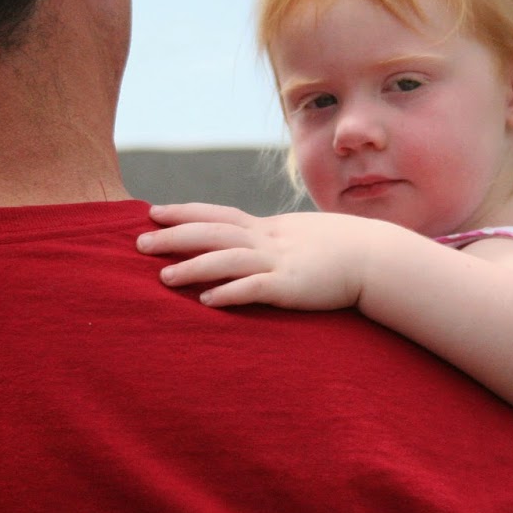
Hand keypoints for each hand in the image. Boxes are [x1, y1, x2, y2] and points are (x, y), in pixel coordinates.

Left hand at [136, 203, 380, 309]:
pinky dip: (229, 293)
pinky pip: (254, 289)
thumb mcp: (297, 235)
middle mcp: (267, 240)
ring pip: (227, 260)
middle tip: (138, 242)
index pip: (216, 214)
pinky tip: (206, 300)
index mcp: (266, 227)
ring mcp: (278, 262)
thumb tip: (248, 243)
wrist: (373, 256)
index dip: (184, 212)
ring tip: (163, 278)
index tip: (153, 212)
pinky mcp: (290, 286)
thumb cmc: (337, 248)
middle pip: (212, 233)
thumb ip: (271, 239)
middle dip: (174, 237)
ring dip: (193, 267)